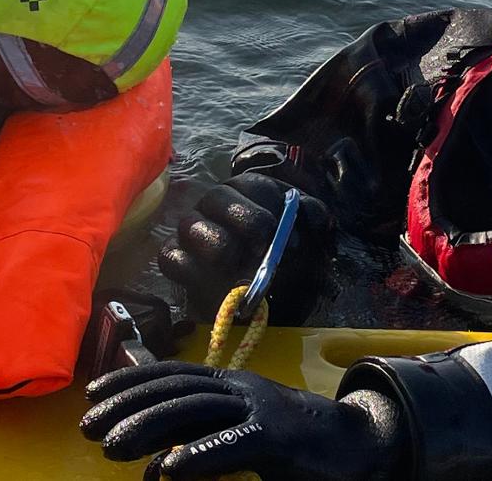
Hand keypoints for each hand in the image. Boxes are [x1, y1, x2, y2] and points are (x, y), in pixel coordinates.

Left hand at [80, 362, 404, 480]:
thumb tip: (156, 463)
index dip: (129, 381)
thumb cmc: (299, 448)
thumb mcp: (243, 435)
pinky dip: (197, 457)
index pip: (171, 374)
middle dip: (126, 406)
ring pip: (193, 410)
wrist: (363, 446)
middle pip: (174, 389)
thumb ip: (202, 443)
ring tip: (111, 448)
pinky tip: (167, 471)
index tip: (92, 395)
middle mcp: (242, 388)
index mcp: (232, 384)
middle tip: (88, 429)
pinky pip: (231, 445)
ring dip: (147, 428)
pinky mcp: (279, 439)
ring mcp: (261, 409)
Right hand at [158, 173, 332, 320]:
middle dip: (247, 223)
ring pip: (191, 225)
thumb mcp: (310, 242)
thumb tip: (319, 221)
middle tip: (265, 250)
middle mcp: (216, 203)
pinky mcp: (174, 257)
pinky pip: (172, 257)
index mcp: (249, 191)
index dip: (274, 211)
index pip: (256, 187)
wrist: (273, 305)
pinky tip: (220, 288)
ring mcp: (191, 229)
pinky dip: (194, 273)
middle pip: (218, 197)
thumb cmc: (289, 265)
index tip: (293, 243)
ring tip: (242, 274)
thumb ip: (315, 223)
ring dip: (219, 247)